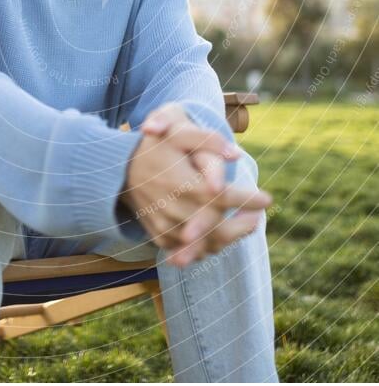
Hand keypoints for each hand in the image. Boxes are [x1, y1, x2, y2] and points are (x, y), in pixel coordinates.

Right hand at [120, 105, 271, 267]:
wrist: (117, 170)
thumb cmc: (154, 147)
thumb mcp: (178, 133)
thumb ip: (208, 140)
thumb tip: (235, 155)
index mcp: (181, 183)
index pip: (222, 197)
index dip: (248, 200)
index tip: (268, 199)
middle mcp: (173, 209)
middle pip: (216, 228)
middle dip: (243, 226)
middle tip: (258, 217)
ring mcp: (165, 226)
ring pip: (204, 245)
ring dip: (229, 239)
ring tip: (246, 225)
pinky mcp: (159, 237)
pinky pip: (188, 251)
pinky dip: (207, 247)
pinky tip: (221, 236)